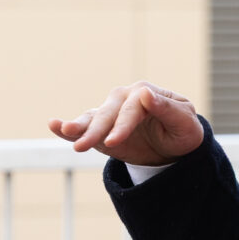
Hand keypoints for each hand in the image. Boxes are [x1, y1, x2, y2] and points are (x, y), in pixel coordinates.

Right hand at [47, 82, 204, 168]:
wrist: (175, 146)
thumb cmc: (183, 130)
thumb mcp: (184, 121)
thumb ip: (167, 107)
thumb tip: (145, 92)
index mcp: (144, 92)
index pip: (132, 108)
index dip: (123, 125)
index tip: (114, 142)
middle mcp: (123, 98)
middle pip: (108, 113)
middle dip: (96, 129)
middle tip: (83, 146)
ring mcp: (111, 113)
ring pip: (93, 118)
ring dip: (78, 125)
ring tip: (64, 130)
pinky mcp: (102, 129)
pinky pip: (84, 127)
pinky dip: (68, 128)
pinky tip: (54, 126)